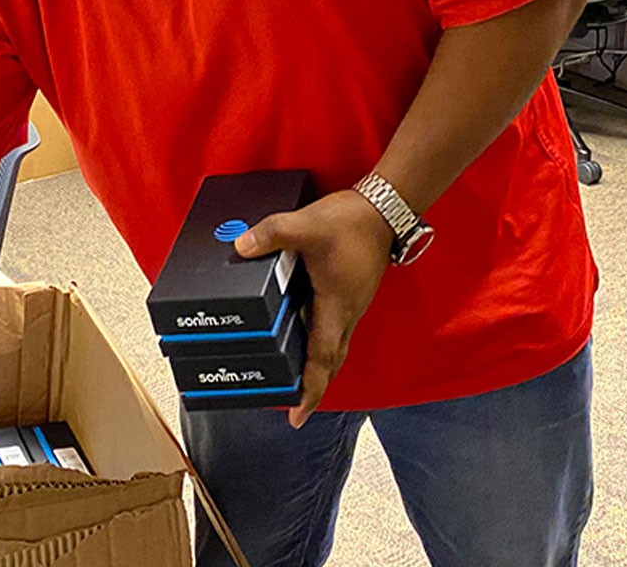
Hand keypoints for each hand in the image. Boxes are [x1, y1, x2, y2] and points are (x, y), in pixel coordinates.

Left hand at [234, 189, 394, 427]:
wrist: (385, 210)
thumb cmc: (352, 223)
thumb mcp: (307, 225)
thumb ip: (273, 234)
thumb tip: (241, 246)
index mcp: (336, 307)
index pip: (322, 359)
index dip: (310, 390)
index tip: (297, 417)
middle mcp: (346, 314)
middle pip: (330, 363)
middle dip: (312, 388)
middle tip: (292, 408)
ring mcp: (350, 306)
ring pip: (334, 348)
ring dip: (316, 367)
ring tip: (293, 380)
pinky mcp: (349, 295)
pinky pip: (334, 330)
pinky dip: (319, 344)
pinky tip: (302, 336)